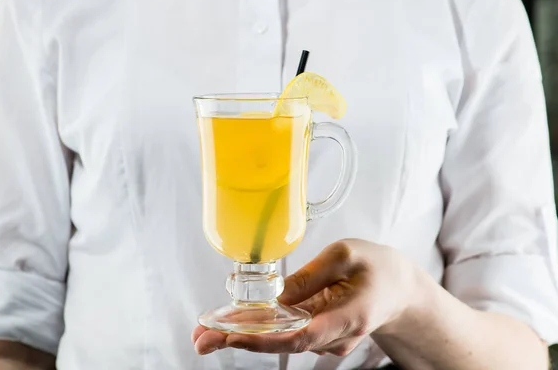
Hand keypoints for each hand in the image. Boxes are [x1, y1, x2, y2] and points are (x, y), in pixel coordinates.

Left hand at [192, 239, 422, 355]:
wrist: (398, 288)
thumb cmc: (375, 266)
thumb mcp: (344, 255)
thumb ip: (310, 276)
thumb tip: (276, 296)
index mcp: (349, 315)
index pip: (303, 336)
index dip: (265, 339)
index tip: (232, 335)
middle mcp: (337, 337)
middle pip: (284, 343)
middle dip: (239, 340)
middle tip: (200, 338)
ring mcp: (329, 341)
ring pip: (281, 340)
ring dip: (244, 333)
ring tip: (206, 329)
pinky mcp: (321, 337)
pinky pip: (287, 334)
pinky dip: (260, 327)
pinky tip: (234, 322)